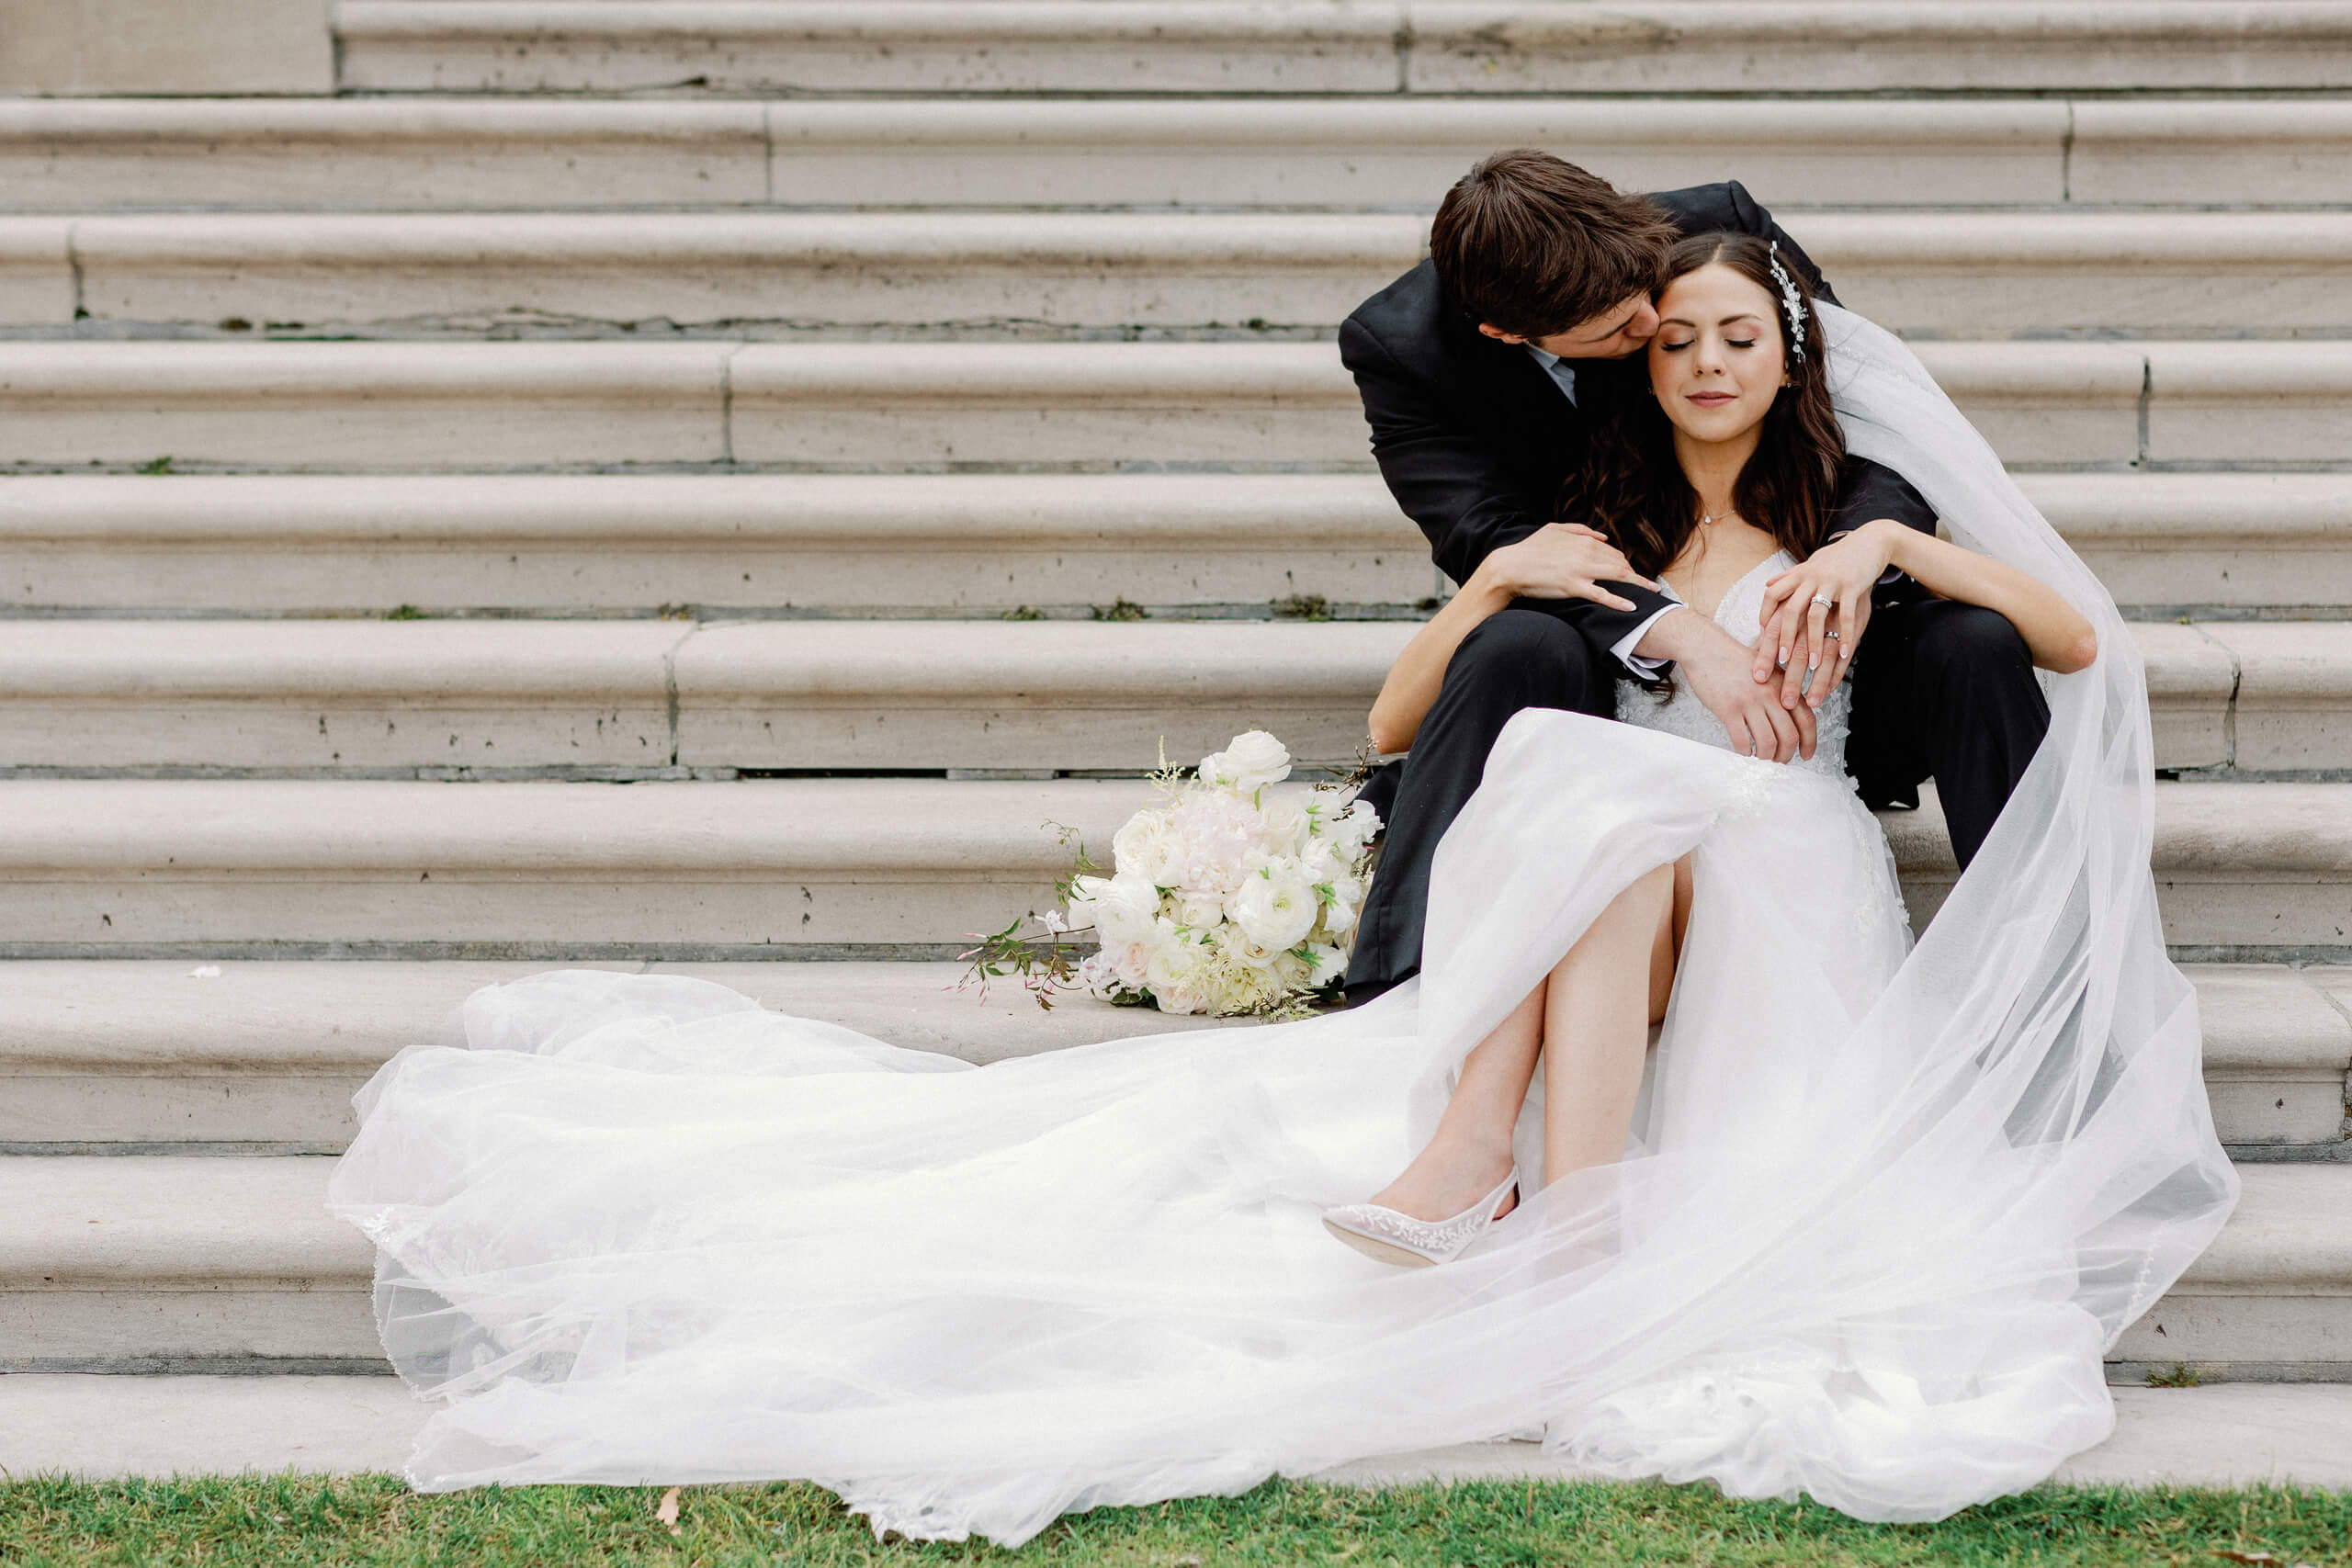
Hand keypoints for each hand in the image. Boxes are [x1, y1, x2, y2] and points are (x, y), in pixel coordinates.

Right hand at [1477, 523, 1653, 612]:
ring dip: (1638, 584)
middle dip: (1635, 574)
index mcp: (1584, 540)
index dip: (1625, 562)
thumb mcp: (1554, 529)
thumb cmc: (1530, 549)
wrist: (1510, 566)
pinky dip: (1619, 601)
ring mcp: (1581, 571)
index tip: (1631, 572)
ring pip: (1618, 576)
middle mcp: (1587, 553)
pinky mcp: (1574, 588)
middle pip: (1621, 564)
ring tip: (1651, 591)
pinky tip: (1632, 607)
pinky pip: (1602, 595)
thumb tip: (1603, 537)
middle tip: (1645, 584)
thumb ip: (1581, 530)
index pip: (1614, 552)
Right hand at [1654, 609, 1817, 763]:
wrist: (1706, 648)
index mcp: (1783, 686)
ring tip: (1760, 757)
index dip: (1810, 742)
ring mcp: (1749, 702)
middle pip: (1789, 736)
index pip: (1807, 720)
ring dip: (1766, 757)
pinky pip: (1742, 740)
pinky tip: (1743, 750)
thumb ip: (1782, 688)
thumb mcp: (1767, 668)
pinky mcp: (1728, 709)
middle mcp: (1770, 694)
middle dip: (1786, 755)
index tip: (1806, 755)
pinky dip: (1745, 752)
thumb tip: (1794, 713)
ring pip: (1768, 742)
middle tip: (1779, 760)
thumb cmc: (1734, 660)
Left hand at [1752, 522, 1897, 709]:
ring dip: (1813, 642)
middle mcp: (1811, 578)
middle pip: (1790, 610)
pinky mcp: (1852, 586)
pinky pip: (1846, 616)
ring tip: (1814, 665)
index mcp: (1799, 574)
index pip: (1772, 594)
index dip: (1765, 614)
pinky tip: (1846, 654)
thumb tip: (1767, 584)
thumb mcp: (1811, 563)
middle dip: (1784, 637)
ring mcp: (1831, 582)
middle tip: (1781, 662)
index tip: (1763, 635)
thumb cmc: (1838, 557)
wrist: (1870, 541)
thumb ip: (1789, 576)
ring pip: (1816, 615)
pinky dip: (1845, 636)